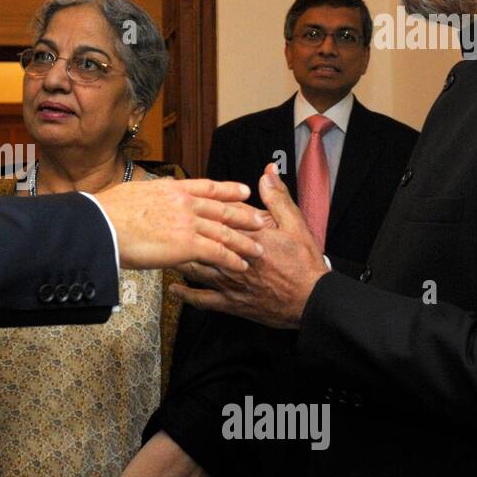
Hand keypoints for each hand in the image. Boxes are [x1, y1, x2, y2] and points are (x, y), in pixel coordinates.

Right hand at [97, 178, 268, 272]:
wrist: (101, 225)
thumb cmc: (108, 212)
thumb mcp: (135, 193)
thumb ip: (151, 194)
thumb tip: (151, 194)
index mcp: (172, 188)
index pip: (208, 187)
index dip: (229, 190)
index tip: (244, 191)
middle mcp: (185, 203)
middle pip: (223, 209)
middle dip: (245, 216)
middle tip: (262, 221)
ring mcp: (188, 223)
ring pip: (225, 232)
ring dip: (244, 242)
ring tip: (259, 250)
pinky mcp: (186, 245)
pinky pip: (217, 252)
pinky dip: (232, 259)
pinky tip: (241, 265)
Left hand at [170, 163, 327, 328]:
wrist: (312, 301)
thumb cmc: (305, 265)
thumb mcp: (296, 225)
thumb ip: (278, 198)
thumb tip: (267, 173)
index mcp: (247, 236)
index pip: (219, 216)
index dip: (206, 208)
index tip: (193, 201)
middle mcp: (233, 258)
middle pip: (200, 240)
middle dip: (183, 232)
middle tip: (165, 223)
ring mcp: (229, 282)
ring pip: (195, 267)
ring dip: (178, 258)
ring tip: (163, 250)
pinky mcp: (230, 303)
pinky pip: (201, 299)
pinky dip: (185, 294)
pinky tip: (173, 288)